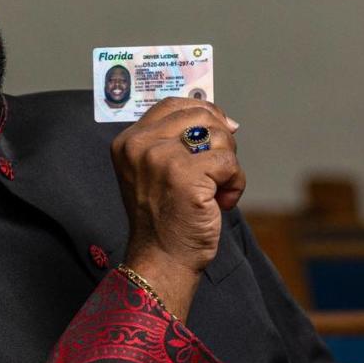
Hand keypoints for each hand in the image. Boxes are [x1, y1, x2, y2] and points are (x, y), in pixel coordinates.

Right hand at [110, 97, 244, 318]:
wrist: (162, 258)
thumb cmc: (166, 216)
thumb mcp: (158, 170)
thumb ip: (178, 141)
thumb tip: (227, 121)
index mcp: (128, 141)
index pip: (173, 104)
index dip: (204, 112)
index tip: (220, 133)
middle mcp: (139, 145)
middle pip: (201, 115)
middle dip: (220, 141)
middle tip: (216, 172)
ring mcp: (160, 158)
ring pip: (219, 136)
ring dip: (228, 166)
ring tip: (215, 191)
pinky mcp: (185, 175)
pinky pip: (230, 163)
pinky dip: (235, 184)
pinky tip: (221, 202)